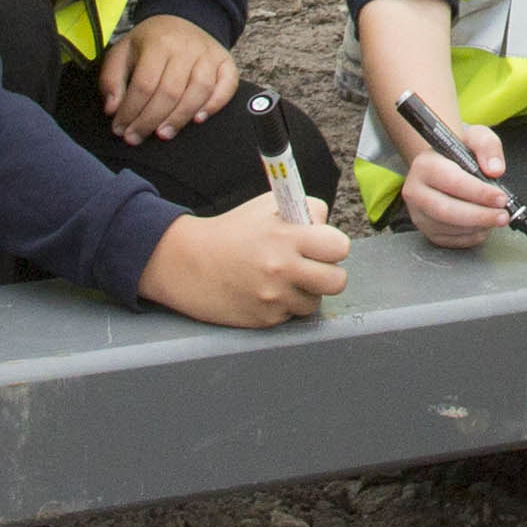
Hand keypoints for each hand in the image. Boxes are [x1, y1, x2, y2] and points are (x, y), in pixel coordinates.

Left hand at [98, 14, 239, 140]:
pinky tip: (198, 119)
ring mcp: (209, 55)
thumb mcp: (123, 51)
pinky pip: (227, 86)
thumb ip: (111, 79)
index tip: (121, 129)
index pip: (144, 84)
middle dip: (150, 120)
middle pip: (170, 92)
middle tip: (136, 137)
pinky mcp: (226, 62)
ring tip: (163, 134)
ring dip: (180, 118)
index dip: (131, 111)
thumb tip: (113, 109)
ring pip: (199, 92)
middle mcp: (186, 48)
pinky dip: (215, 104)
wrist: (182, 18)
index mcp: (158, 42)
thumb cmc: (151, 41)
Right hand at [143, 204, 346, 327]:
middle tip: (312, 266)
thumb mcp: (266, 207)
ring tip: (282, 278)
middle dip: (329, 273)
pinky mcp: (264, 320)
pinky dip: (284, 305)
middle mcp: (282, 269)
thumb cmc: (230, 232)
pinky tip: (265, 290)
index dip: (333, 245)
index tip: (322, 245)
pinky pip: (291, 315)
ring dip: (305, 291)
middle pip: (337, 281)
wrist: (188, 264)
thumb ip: (303, 211)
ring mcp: (273, 298)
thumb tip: (327, 224)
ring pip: (315, 301)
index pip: (339, 246)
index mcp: (286, 237)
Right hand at [399, 116, 518, 248]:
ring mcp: (418, 213)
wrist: (444, 164)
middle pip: (446, 210)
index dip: (479, 193)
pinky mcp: (426, 230)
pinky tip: (483, 226)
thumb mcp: (476, 137)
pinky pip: (450, 240)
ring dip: (477, 226)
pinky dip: (471, 236)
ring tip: (496, 217)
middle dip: (480, 216)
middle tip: (503, 216)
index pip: (451, 181)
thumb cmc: (460, 151)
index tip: (501, 198)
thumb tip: (495, 170)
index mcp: (425, 165)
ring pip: (449, 228)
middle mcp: (415, 191)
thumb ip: (487, 147)